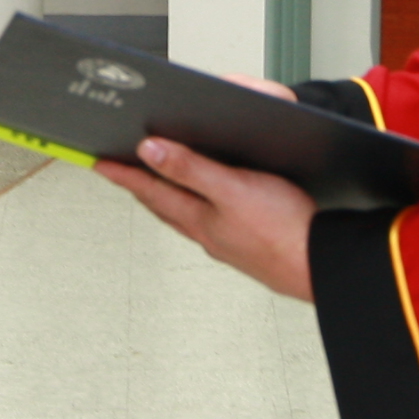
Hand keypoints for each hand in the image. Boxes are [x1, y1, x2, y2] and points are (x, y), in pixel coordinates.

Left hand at [99, 136, 317, 301]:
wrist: (321, 267)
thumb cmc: (283, 232)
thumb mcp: (232, 190)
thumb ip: (190, 169)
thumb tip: (149, 151)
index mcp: (198, 217)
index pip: (149, 190)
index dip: (122, 173)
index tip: (98, 162)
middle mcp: (206, 232)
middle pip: (162, 204)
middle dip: (140, 184)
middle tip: (119, 171)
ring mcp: (226, 241)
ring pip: (185, 215)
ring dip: (166, 197)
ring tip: (155, 184)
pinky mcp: (247, 245)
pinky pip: (208, 223)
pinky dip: (196, 208)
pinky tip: (207, 207)